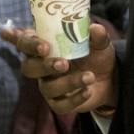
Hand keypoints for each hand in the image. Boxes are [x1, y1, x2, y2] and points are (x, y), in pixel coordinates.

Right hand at [0, 23, 117, 114]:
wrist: (110, 77)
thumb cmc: (95, 54)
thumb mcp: (99, 42)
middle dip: (44, 65)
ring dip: (69, 82)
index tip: (40, 45)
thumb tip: (94, 28)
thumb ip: (97, 35)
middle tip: (63, 64)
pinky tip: (88, 91)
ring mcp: (48, 85)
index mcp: (44, 45)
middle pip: (28, 67)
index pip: (24, 41)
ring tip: (90, 76)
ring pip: (47, 87)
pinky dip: (75, 99)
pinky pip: (59, 105)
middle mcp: (40, 65)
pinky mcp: (57, 102)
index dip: (27, 42)